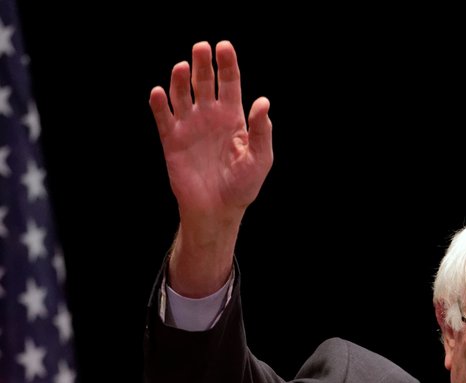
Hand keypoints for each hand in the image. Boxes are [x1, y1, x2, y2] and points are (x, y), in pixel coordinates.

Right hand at [149, 40, 272, 295]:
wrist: (217, 209)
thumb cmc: (243, 185)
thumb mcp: (260, 158)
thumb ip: (260, 131)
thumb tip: (262, 101)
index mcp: (234, 117)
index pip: (230, 83)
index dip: (227, 64)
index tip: (224, 46)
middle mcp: (210, 116)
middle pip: (204, 82)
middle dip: (202, 64)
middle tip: (200, 48)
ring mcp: (190, 126)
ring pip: (181, 94)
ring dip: (180, 79)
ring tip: (181, 68)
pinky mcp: (171, 140)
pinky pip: (163, 117)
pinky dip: (159, 104)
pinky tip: (160, 92)